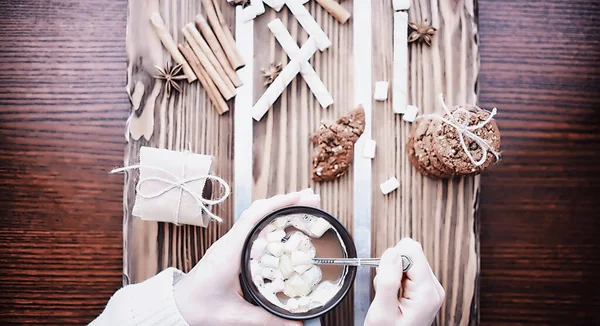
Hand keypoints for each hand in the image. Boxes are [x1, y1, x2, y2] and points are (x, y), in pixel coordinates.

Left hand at [174, 189, 319, 325]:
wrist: (177, 306)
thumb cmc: (198, 307)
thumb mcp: (235, 316)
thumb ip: (267, 320)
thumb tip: (296, 325)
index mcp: (229, 252)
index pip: (254, 217)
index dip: (278, 204)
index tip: (299, 198)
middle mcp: (229, 242)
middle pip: (259, 211)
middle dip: (286, 202)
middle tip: (311, 199)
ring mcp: (229, 243)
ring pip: (255, 215)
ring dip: (278, 207)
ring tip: (302, 206)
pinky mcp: (230, 248)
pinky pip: (252, 226)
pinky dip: (270, 218)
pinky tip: (284, 224)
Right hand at [365, 238, 444, 325]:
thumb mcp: (382, 311)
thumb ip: (387, 281)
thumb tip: (392, 252)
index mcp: (427, 292)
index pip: (412, 251)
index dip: (393, 259)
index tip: (386, 276)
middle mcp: (433, 288)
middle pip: (411, 254)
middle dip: (392, 267)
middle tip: (388, 290)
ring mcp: (430, 288)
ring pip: (408, 260)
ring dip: (392, 273)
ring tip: (390, 296)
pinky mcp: (424, 288)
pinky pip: (407, 270)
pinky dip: (396, 278)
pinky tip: (394, 295)